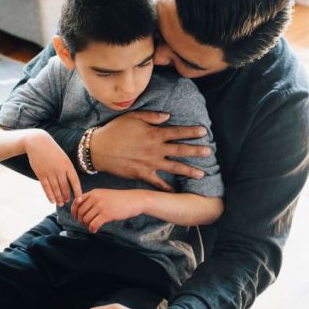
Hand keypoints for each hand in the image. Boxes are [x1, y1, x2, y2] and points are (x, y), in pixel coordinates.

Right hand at [23, 130, 81, 204]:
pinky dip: (50, 195)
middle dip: (67, 196)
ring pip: (56, 189)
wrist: (38, 142)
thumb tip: (71, 182)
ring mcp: (49, 172)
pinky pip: (46, 188)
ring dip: (59, 198)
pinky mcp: (40, 174)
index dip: (77, 191)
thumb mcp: (63, 157)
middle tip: (67, 202)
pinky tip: (52, 201)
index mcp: (67, 165)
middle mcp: (59, 170)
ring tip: (60, 204)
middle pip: (65, 187)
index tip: (80, 199)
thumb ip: (67, 169)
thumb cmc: (52, 151)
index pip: (75, 181)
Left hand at [71, 189, 142, 232]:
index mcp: (94, 192)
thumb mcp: (104, 194)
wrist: (133, 200)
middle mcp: (96, 198)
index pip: (77, 202)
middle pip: (80, 212)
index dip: (74, 211)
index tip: (76, 217)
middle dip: (81, 220)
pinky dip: (92, 229)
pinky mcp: (106, 214)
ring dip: (87, 225)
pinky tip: (95, 230)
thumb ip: (93, 199)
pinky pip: (93, 224)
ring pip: (86, 219)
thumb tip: (80, 209)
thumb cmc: (119, 199)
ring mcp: (101, 206)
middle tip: (85, 224)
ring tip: (91, 226)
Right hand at [89, 111, 209, 190]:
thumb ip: (152, 116)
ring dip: (189, 171)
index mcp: (154, 134)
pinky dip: (167, 188)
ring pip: (174, 167)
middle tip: (209, 152)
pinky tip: (176, 192)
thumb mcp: (132, 117)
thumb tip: (168, 116)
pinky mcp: (142, 174)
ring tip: (202, 174)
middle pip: (180, 150)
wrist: (98, 150)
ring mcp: (150, 163)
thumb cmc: (115, 130)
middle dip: (196, 151)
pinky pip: (158, 182)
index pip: (177, 132)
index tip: (204, 131)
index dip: (191, 131)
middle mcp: (155, 149)